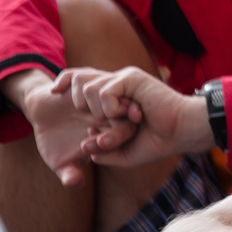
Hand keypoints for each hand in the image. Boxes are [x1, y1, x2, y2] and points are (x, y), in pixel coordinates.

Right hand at [16, 72, 132, 187]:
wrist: (41, 116)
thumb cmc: (56, 142)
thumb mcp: (60, 162)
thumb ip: (70, 174)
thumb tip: (74, 184)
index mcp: (110, 129)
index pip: (125, 131)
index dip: (118, 135)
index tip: (102, 142)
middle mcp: (106, 110)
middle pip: (120, 110)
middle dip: (112, 114)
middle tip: (92, 122)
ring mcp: (92, 95)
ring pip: (102, 90)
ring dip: (94, 96)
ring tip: (79, 106)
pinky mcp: (76, 82)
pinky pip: (79, 78)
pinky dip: (70, 82)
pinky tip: (56, 90)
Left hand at [54, 66, 212, 167]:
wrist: (179, 134)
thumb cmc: (157, 143)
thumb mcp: (124, 153)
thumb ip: (104, 151)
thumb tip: (85, 148)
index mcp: (114, 97)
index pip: (81, 81)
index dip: (64, 82)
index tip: (52, 91)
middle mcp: (116, 84)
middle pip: (79, 78)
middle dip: (77, 101)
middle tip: (97, 120)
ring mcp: (123, 79)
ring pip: (89, 88)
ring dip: (98, 112)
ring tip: (118, 120)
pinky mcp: (131, 78)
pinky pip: (105, 92)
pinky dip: (111, 108)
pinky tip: (128, 114)